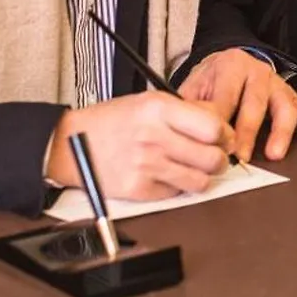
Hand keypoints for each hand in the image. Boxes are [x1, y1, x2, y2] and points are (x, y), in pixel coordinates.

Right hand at [47, 91, 233, 200]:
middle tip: (214, 158)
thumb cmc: (112, 121)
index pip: (213, 127)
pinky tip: (167, 176)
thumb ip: (184, 112)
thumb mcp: (148, 102)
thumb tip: (220, 127)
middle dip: (219, 160)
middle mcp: (154, 137)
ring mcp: (146, 165)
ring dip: (202, 177)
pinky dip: (176, 187)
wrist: (70, 144)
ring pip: (199, 181)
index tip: (224, 138)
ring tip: (193, 169)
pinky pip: (176, 194)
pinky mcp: (138, 189)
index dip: (225, 136)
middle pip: (212, 158)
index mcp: (159, 109)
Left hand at [177, 48, 296, 161]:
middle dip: (248, 132)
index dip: (221, 122)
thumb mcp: (194, 86)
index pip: (226, 96)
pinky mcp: (292, 96)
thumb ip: (191, 106)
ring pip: (284, 107)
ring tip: (274, 153)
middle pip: (255, 103)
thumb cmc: (212, 80)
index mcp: (231, 66)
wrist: (229, 62)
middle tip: (241, 156)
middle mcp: (258, 72)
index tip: (215, 144)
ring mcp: (278, 84)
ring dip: (280, 132)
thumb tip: (189, 131)